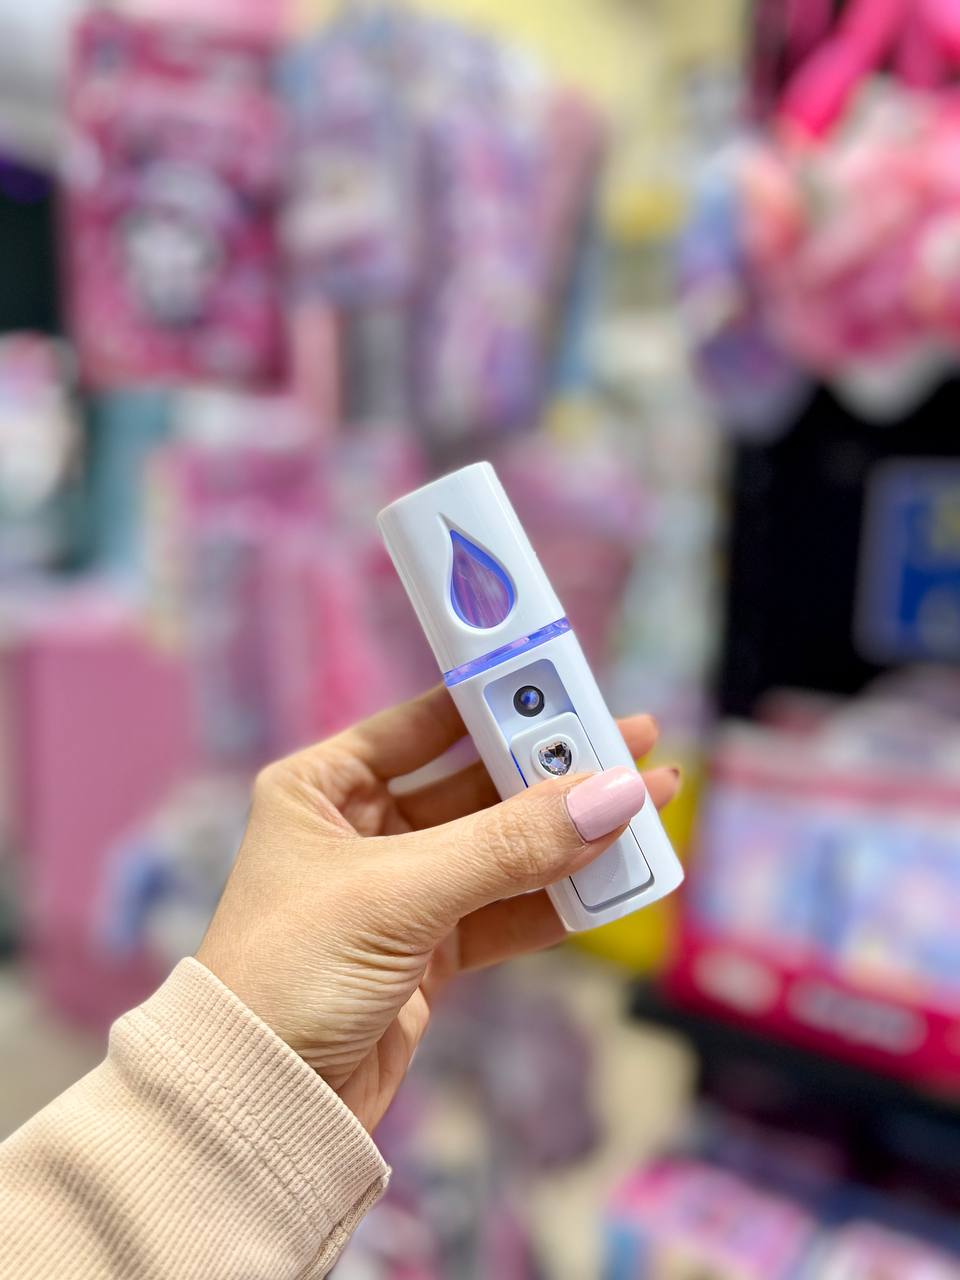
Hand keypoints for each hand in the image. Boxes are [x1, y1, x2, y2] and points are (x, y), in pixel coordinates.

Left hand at [197, 685, 678, 1131]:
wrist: (256, 1106)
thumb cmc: (291, 972)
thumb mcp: (399, 894)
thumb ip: (509, 844)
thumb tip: (612, 793)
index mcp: (323, 786)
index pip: (426, 721)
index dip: (501, 702)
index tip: (571, 686)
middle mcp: (360, 828)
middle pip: (476, 782)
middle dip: (553, 769)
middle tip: (633, 743)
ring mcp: (398, 892)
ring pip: (501, 849)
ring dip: (569, 833)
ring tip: (647, 805)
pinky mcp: (426, 952)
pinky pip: (505, 909)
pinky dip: (558, 897)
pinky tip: (613, 876)